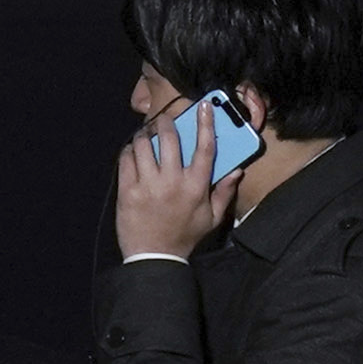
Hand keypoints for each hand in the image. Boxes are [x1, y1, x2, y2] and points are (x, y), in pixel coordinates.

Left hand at [112, 112, 239, 259]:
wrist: (154, 258)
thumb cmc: (185, 237)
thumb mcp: (212, 219)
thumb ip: (224, 193)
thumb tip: (236, 171)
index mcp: (196, 187)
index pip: (204, 148)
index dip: (205, 123)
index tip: (202, 106)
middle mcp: (172, 181)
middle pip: (170, 138)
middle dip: (166, 122)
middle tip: (163, 119)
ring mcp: (147, 185)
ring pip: (144, 144)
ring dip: (145, 135)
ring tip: (146, 136)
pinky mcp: (127, 190)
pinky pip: (126, 158)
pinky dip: (129, 150)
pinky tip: (133, 153)